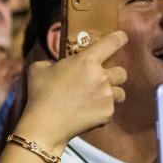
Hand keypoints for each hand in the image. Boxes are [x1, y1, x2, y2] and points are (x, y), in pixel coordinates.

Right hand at [17, 30, 127, 145]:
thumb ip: (51, 61)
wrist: (46, 124)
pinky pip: (110, 109)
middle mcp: (102, 76)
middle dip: (114, 75)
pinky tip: (86, 113)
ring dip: (111, 94)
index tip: (122, 38)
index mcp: (87, 61)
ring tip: (96, 99)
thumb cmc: (40, 94)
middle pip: (122, 72)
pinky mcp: (107, 114)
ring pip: (120, 92)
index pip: (112, 43)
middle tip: (101, 80)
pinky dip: (101, 111)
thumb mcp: (39, 68)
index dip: (119, 38)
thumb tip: (55, 64)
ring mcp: (107, 96)